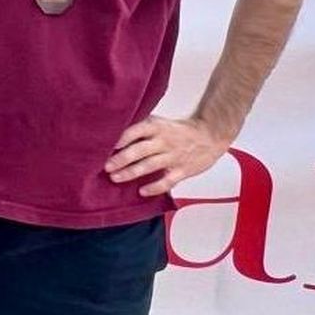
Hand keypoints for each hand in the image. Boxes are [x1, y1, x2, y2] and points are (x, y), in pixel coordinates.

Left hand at [105, 115, 230, 196]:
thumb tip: (114, 134)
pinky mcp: (182, 170)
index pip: (135, 131)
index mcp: (155, 126)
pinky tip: (142, 192)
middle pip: (139, 150)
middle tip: (106, 166)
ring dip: (131, 172)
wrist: (210, 135)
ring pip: (149, 166)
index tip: (105, 146)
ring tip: (115, 178)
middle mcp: (163, 141)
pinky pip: (167, 181)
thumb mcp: (159, 123)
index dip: (120, 139)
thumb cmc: (178, 130)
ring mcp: (173, 156)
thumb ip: (141, 129)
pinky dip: (154, 188)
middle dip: (121, 159)